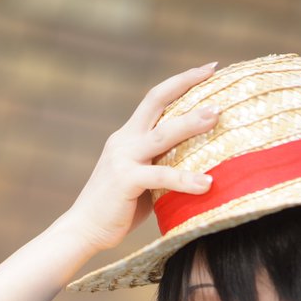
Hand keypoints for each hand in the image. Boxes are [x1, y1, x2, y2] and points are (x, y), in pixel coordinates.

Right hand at [65, 62, 220, 253]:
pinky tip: (207, 183)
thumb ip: (161, 169)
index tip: (207, 70)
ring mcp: (123, 158)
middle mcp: (124, 140)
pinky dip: (186, 179)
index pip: (155, 99)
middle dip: (186, 84)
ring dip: (191, 122)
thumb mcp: (142, 183)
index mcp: (128, 137)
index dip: (180, 81)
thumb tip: (197, 169)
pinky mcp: (125, 180)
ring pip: (163, 133)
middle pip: (157, 101)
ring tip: (217, 116)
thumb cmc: (116, 211)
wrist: (83, 230)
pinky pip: (161, 175)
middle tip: (214, 74)